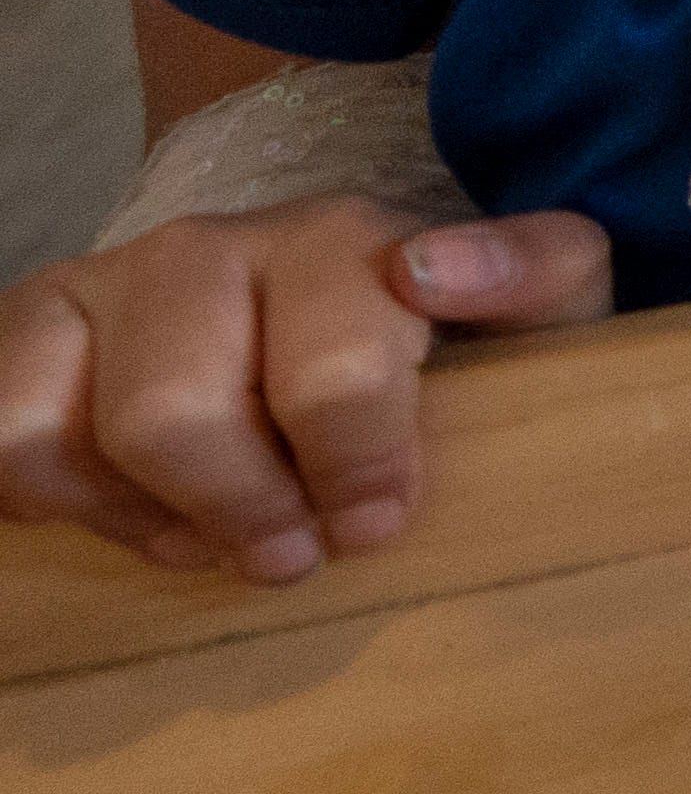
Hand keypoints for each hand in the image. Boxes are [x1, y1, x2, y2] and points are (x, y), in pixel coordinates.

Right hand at [0, 201, 615, 579]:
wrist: (329, 313)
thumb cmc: (436, 337)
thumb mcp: (534, 305)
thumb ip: (537, 272)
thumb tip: (438, 270)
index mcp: (337, 239)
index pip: (332, 362)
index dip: (355, 461)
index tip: (374, 521)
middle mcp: (206, 249)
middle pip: (173, 414)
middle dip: (237, 508)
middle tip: (290, 554)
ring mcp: (103, 286)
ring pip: (63, 432)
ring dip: (143, 513)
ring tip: (209, 539)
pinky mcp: (28, 335)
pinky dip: (55, 503)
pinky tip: (133, 515)